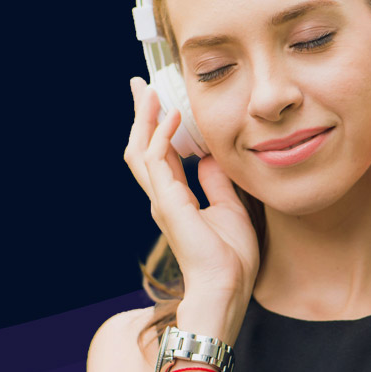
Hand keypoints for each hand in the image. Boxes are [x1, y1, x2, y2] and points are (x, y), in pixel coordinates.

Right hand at [123, 78, 259, 301]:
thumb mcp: (230, 208)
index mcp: (176, 198)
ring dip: (145, 118)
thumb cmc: (230, 257)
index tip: (160, 101)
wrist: (226, 286)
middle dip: (141, 115)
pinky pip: (156, 160)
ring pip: (140, 150)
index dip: (158, 127)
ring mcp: (162, 199)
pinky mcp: (167, 201)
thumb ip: (217, 183)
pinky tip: (174, 115)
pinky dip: (161, 135)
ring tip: (151, 91)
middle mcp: (163, 196)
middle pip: (142, 147)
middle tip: (141, 85)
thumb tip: (211, 157)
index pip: (160, 154)